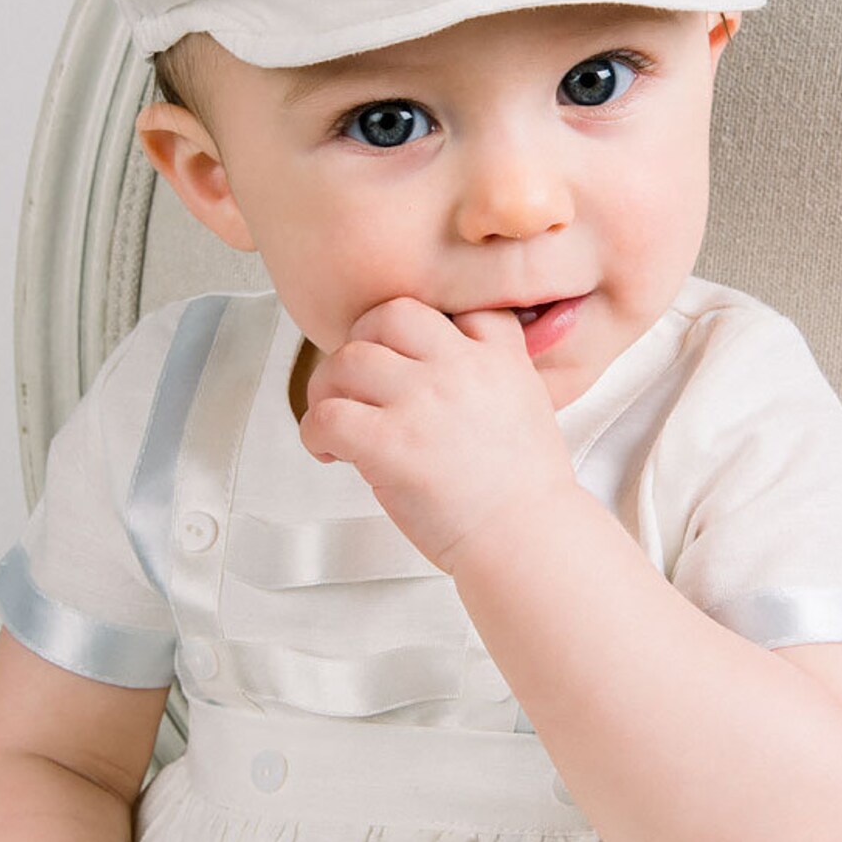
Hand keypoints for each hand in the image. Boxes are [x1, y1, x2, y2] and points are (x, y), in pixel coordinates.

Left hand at [300, 297, 577, 569]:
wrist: (527, 539)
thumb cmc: (523, 494)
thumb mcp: (527, 407)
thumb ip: (487, 375)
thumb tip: (429, 371)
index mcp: (498, 357)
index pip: (456, 301)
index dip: (423, 321)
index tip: (407, 347)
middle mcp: (459, 368)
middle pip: (389, 315)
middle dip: (364, 340)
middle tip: (357, 376)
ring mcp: (422, 402)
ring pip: (346, 360)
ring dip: (329, 387)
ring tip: (336, 416)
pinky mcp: (389, 442)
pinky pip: (325, 415)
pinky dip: (314, 432)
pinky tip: (330, 451)